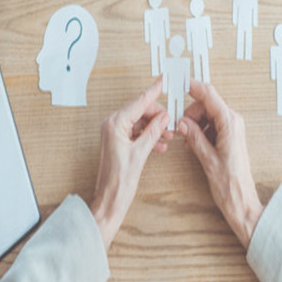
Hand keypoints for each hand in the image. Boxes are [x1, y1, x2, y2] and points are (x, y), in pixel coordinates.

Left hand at [89, 78, 171, 248]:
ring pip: (140, 122)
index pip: (139, 102)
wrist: (110, 201)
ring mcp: (115, 134)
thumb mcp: (141, 153)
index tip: (163, 80)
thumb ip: (154, 132)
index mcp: (114, 124)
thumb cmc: (119, 182)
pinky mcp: (118, 143)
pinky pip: (137, 133)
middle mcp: (112, 125)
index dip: (154, 91)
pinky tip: (161, 145)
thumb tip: (164, 118)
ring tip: (168, 136)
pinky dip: (149, 136)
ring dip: (155, 127)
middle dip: (157, 115)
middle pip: (140, 110)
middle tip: (172, 123)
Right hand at [178, 80, 263, 249]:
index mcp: (229, 124)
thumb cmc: (229, 184)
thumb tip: (182, 122)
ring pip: (207, 114)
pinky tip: (194, 144)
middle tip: (180, 129)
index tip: (178, 82)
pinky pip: (211, 125)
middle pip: (207, 103)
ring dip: (194, 123)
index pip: (209, 95)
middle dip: (190, 112)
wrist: (242, 202)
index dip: (193, 86)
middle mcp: (233, 123)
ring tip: (187, 141)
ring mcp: (232, 129)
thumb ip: (193, 136)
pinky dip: (200, 130)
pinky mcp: (230, 137)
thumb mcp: (206, 159)